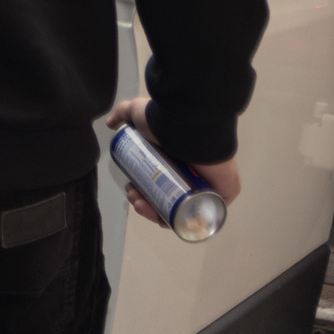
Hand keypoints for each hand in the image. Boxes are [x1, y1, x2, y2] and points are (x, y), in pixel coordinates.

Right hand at [106, 101, 242, 220]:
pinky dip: (180, 222)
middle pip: (168, 197)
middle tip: (132, 196)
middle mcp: (195, 172)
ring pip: (180, 208)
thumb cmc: (166, 121)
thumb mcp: (139, 112)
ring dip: (155, 213)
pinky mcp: (223, 195)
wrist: (190, 124)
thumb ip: (123, 113)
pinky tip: (161, 218)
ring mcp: (210, 185)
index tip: (130, 188)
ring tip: (140, 204)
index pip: (161, 182)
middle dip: (145, 203)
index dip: (142, 190)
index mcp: (180, 158)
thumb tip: (110, 124)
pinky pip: (201, 215)